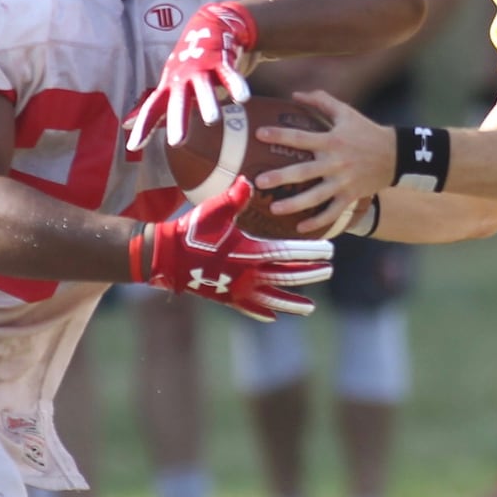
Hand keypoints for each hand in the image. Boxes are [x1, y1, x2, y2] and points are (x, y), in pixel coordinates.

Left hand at [126, 1, 257, 149]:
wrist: (209, 26)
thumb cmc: (187, 64)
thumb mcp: (168, 85)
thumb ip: (151, 108)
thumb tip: (125, 125)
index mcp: (168, 86)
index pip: (152, 108)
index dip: (143, 126)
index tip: (134, 147)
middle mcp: (183, 78)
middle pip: (179, 101)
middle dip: (178, 120)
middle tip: (177, 143)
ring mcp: (202, 68)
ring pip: (204, 87)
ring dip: (208, 102)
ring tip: (212, 120)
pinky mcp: (221, 61)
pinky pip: (229, 74)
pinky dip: (236, 84)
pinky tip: (242, 98)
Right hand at [145, 176, 332, 321]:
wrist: (166, 257)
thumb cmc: (192, 230)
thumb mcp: (215, 210)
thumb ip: (235, 197)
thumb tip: (250, 180)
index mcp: (248, 252)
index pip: (288, 253)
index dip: (310, 252)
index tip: (330, 251)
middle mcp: (247, 275)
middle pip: (286, 276)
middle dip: (309, 274)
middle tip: (328, 271)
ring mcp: (237, 290)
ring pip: (272, 299)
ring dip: (293, 303)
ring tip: (310, 308)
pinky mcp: (226, 299)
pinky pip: (249, 308)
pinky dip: (263, 311)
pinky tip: (274, 316)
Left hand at [253, 90, 397, 235]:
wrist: (395, 154)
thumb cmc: (366, 131)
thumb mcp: (346, 112)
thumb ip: (321, 101)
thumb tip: (296, 95)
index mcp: (332, 140)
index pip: (301, 137)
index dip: (280, 135)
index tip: (260, 134)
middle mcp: (336, 162)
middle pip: (304, 171)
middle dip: (281, 177)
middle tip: (259, 181)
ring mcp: (343, 182)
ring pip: (316, 196)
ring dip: (294, 204)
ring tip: (274, 209)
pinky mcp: (351, 196)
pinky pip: (332, 212)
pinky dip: (317, 221)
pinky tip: (300, 228)